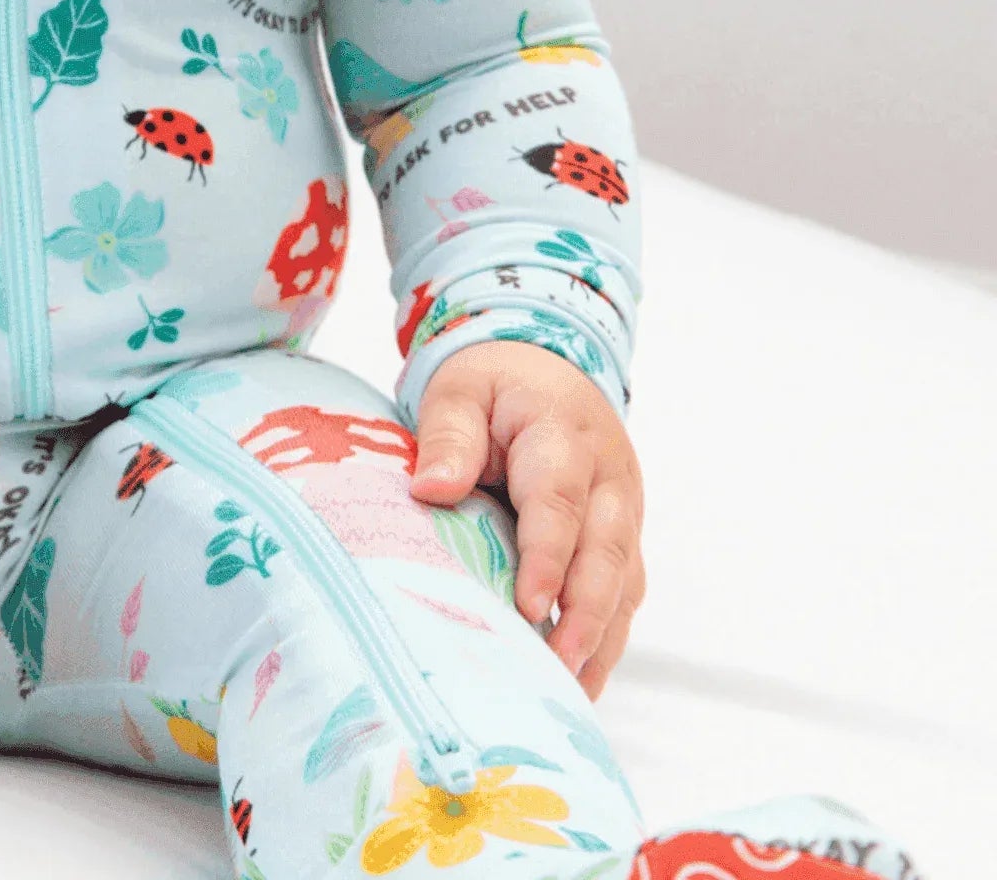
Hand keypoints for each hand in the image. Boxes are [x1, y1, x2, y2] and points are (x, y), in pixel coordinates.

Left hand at [405, 339, 643, 701]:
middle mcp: (608, 478)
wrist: (546, 364)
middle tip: (557, 669)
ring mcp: (623, 509)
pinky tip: (583, 676)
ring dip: (602, 636)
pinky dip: (608, 634)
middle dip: (584, 615)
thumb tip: (431, 490)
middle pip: (606, 553)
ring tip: (571, 692)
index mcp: (564, 437)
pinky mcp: (624, 534)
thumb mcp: (460, 390)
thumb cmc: (495, 383)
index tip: (528, 607)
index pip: (559, 505)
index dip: (547, 559)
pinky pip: (625, 589)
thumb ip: (449, 436)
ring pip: (624, 580)